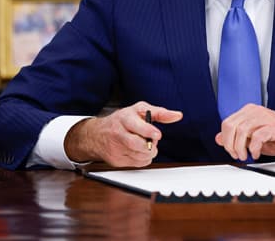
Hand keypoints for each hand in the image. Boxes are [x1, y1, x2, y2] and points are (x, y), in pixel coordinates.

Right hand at [64, 101, 181, 166]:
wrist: (97, 134)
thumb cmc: (122, 120)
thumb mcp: (139, 110)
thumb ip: (159, 113)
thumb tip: (177, 115)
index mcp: (125, 118)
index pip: (136, 126)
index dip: (148, 131)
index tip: (157, 134)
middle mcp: (118, 133)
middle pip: (137, 144)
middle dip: (150, 145)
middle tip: (153, 141)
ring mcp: (116, 148)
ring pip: (139, 156)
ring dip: (148, 152)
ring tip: (146, 144)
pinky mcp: (116, 160)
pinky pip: (137, 164)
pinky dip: (143, 159)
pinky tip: (139, 151)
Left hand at [215, 104, 274, 160]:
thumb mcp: (253, 138)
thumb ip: (236, 137)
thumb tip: (218, 138)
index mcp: (249, 111)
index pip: (227, 122)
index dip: (225, 139)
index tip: (231, 150)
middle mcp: (255, 111)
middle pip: (231, 126)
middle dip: (230, 144)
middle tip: (237, 155)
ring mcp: (265, 117)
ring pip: (242, 130)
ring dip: (240, 148)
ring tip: (245, 156)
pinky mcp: (274, 126)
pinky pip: (257, 136)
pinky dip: (254, 148)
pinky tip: (256, 154)